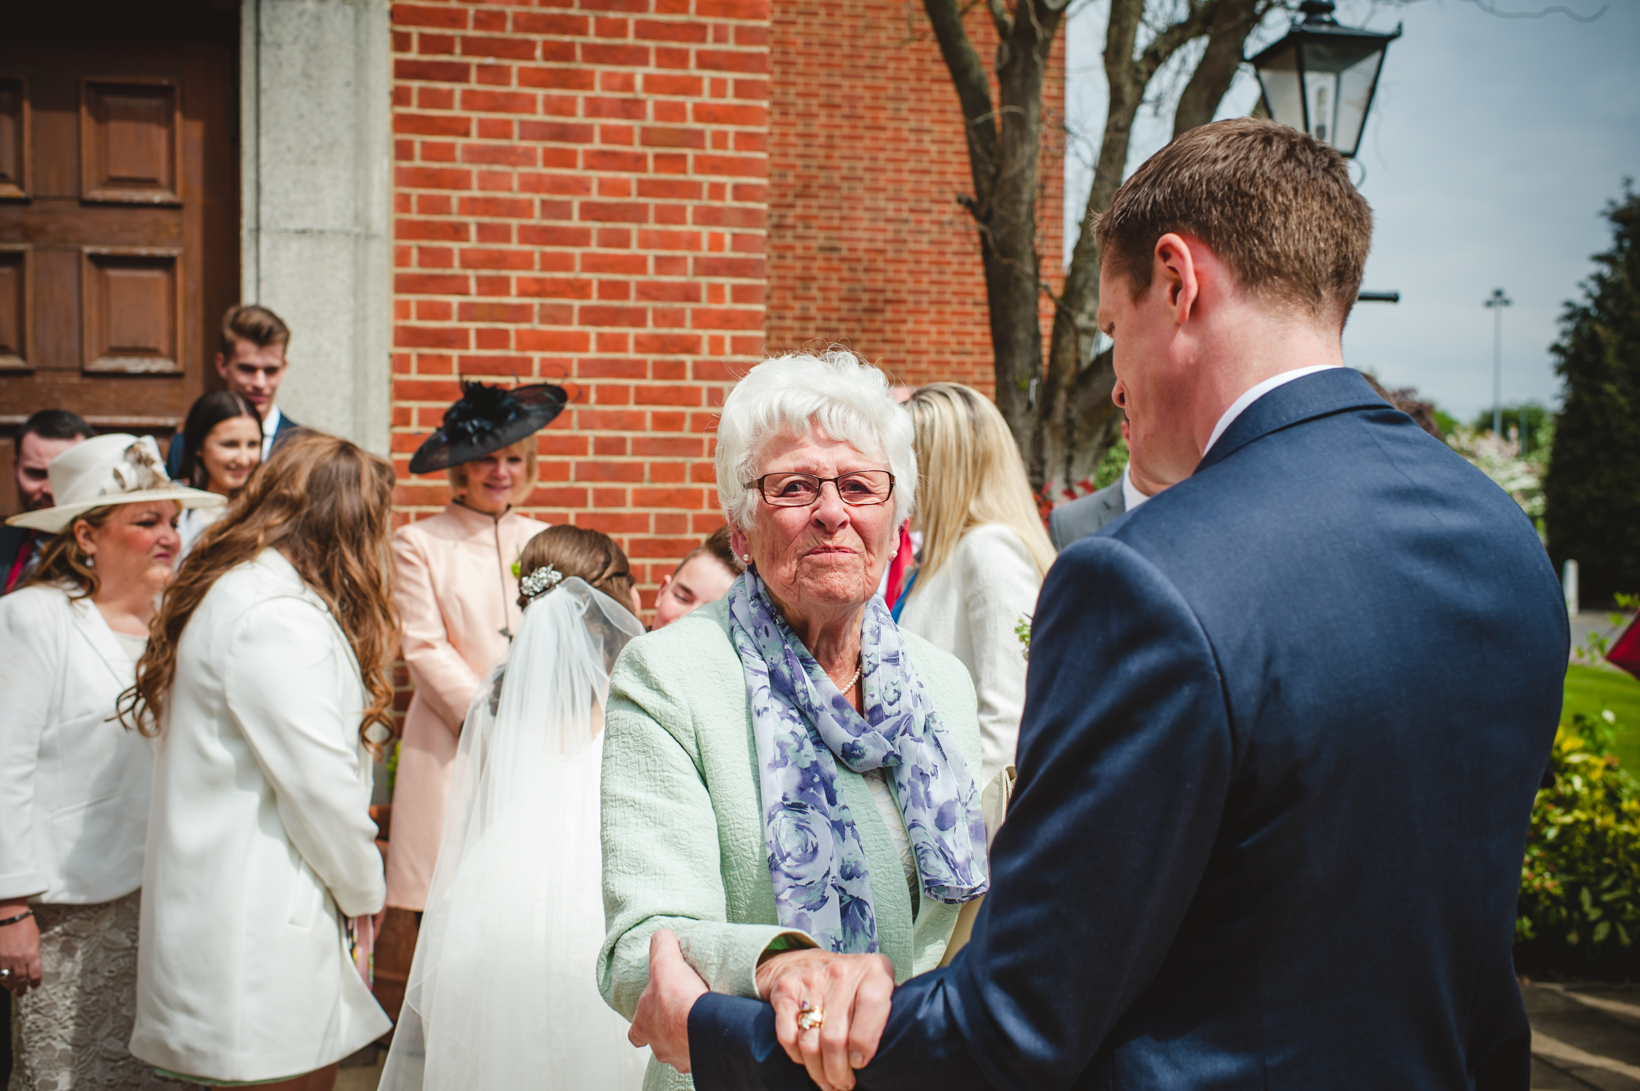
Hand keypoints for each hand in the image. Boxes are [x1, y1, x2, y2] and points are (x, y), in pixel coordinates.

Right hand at [0, 903, 42, 998]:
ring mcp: (4, 959)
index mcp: (31, 955)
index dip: (35, 983)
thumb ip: (33, 955)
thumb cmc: (24, 926)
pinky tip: (1, 979)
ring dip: (8, 985)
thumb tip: (31, 967)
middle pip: (20, 980)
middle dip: (21, 988)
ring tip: (11, 988)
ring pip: (6, 978)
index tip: (34, 986)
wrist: (10, 916)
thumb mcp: (35, 941)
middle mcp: (18, 960)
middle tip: (21, 993)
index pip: (35, 976)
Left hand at [628, 929, 707, 1072]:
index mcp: (645, 1025)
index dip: (642, 1024)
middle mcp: (660, 1046)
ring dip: (690, 1039)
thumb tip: (662, 935)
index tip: (651, 1018)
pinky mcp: (700, 1063)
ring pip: (682, 1051)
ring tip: (703, 1025)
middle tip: (684, 1017)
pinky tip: (716, 1035)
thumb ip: (661, 945)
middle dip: (671, 1031)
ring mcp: (680, 1058)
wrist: (704, 1024)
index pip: (635, 1032)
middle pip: (660, 1042)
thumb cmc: (678, 999)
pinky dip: (709, 1047)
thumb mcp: (664, 960)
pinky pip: (703, 1057)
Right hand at [756, 948, 894, 1090]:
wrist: (803, 960)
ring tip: (828, 1083)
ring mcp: (811, 980)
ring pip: (811, 1042)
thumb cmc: (852, 985)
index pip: (872, 1005)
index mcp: (873, 971)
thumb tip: (901, 1049)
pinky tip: (806, 1061)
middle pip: (836, 1036)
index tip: (861, 1063)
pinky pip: (788, 1037)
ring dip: (818, 1071)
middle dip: (839, 1071)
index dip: (865, 1041)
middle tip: (843, 1085)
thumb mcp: (878, 986)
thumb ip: (889, 1011)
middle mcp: (842, 972)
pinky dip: (796, 1056)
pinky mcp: (785, 991)